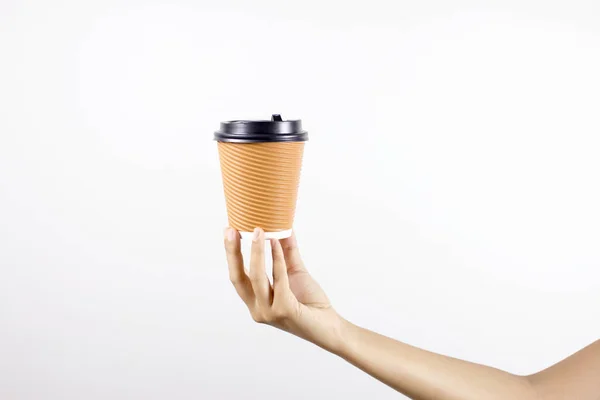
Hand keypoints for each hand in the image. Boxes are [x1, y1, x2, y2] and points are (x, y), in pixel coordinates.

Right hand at [224, 227, 344, 350]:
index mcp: (256, 301)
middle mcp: (257, 309)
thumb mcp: (294, 273)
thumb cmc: (311, 302)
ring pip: (256, 277)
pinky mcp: (284, 311)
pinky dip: (277, 259)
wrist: (330, 327)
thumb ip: (286, 252)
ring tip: (258, 230)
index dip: (231, 254)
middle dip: (233, 252)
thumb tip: (283, 228)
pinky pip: (279, 279)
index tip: (228, 231)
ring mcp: (269, 312)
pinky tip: (276, 242)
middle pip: (238, 277)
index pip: (237, 276)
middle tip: (231, 230)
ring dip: (256, 252)